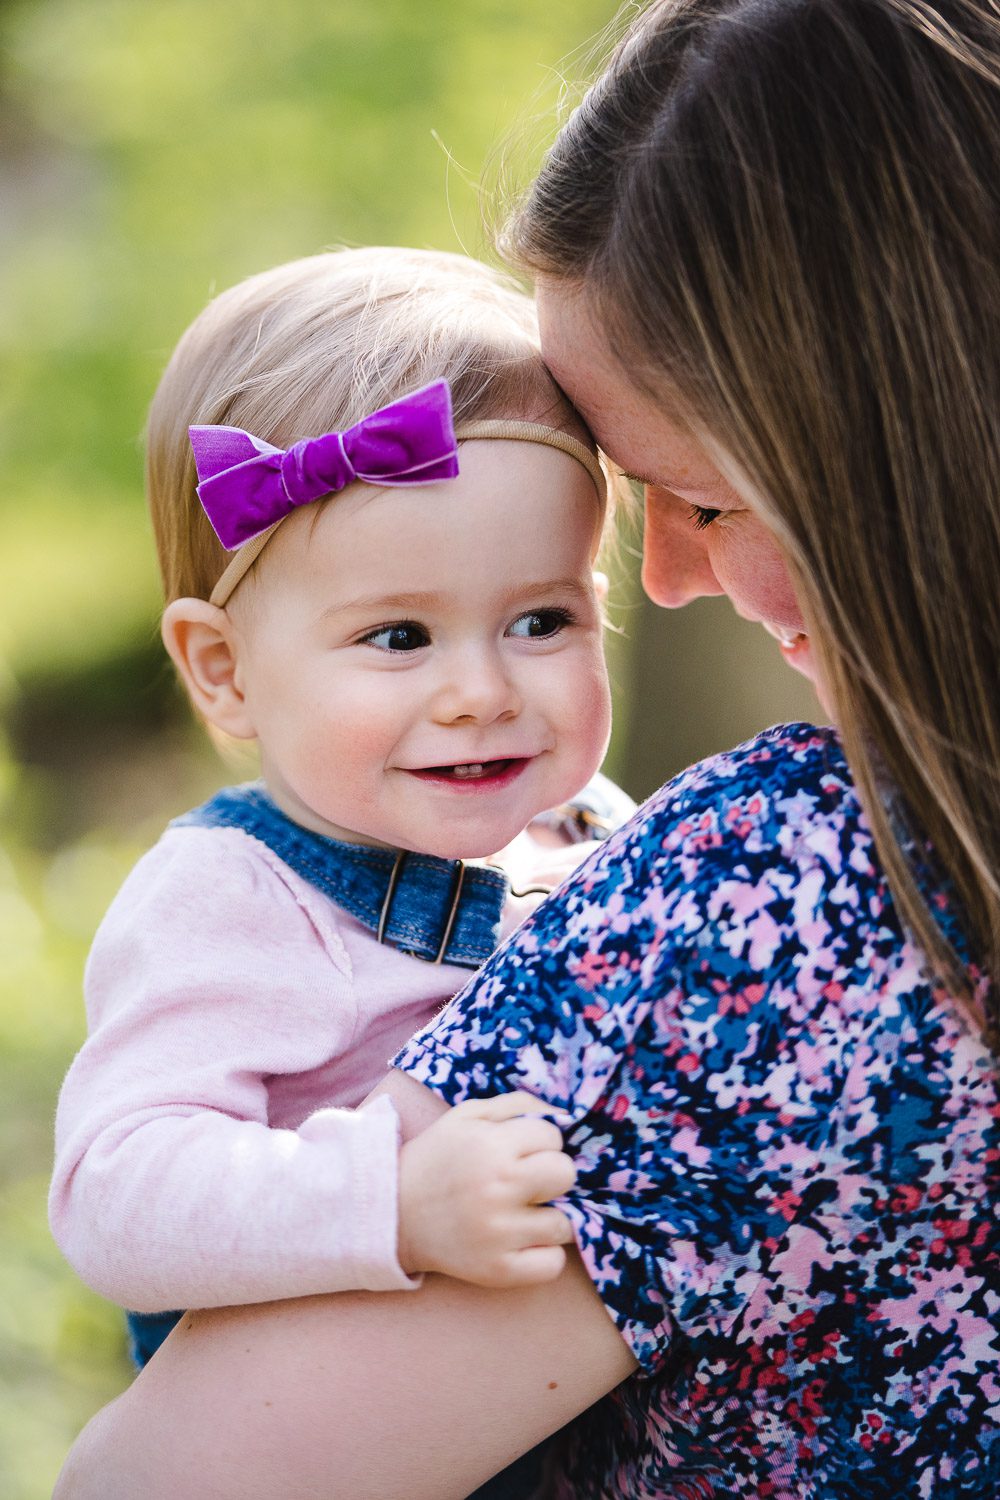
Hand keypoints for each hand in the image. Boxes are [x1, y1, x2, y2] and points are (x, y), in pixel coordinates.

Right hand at [397, 1091, 576, 1287]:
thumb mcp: (467, 1115)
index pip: (553, 1137)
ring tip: (521, 1213)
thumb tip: (566, 1115)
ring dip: (548, 1217)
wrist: (393, 1214)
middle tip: (527, 1181)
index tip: (521, 1152)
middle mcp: (497, 1188)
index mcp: (490, 1146)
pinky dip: (544, 1255)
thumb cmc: (438, 1158)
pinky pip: (553, 1264)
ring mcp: (499, 1234)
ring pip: (564, 1223)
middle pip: (565, 1175)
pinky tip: (522, 1242)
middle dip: (551, 1175)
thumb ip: (518, 1104)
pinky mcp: (498, 1271)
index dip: (540, 1142)